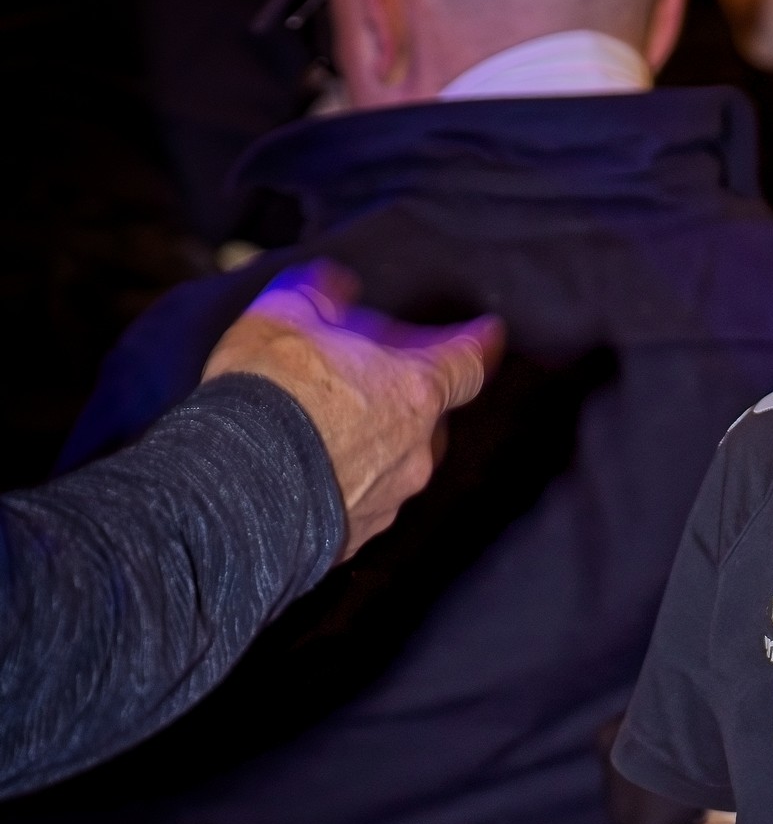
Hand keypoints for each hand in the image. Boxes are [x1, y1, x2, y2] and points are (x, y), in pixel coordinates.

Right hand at [202, 262, 501, 556]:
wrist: (233, 489)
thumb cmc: (268, 394)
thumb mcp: (285, 313)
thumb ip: (321, 293)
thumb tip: (337, 286)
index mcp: (415, 390)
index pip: (469, 362)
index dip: (478, 344)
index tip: (487, 335)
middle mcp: (416, 450)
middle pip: (432, 415)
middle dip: (407, 394)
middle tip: (367, 376)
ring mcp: (392, 498)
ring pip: (400, 460)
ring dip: (375, 440)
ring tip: (326, 426)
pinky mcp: (358, 536)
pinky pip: (365, 499)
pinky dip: (348, 480)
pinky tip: (309, 469)